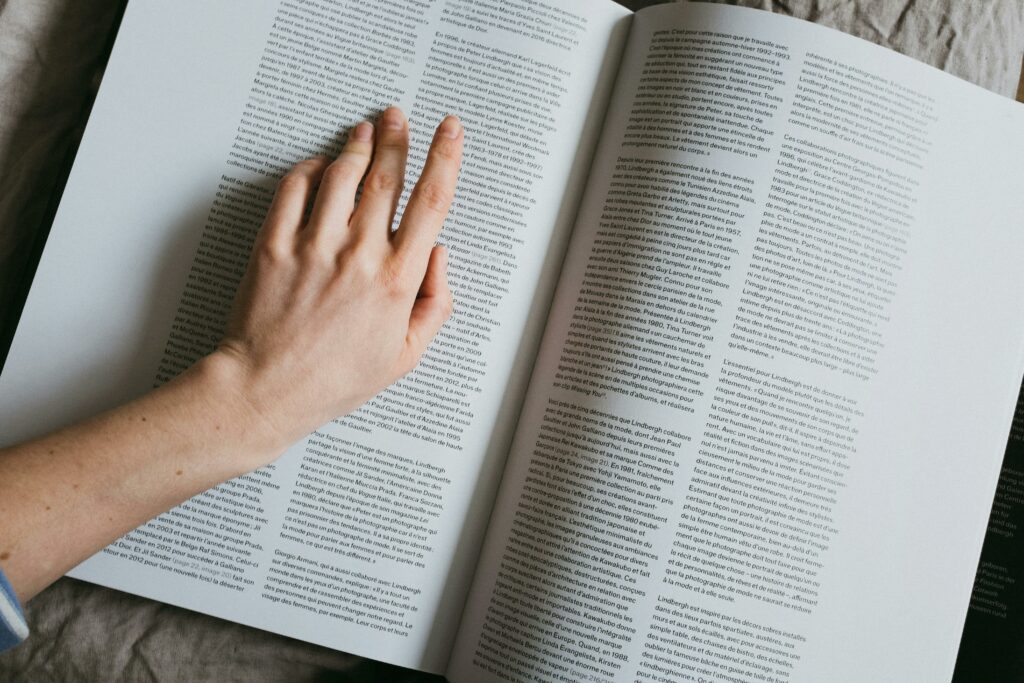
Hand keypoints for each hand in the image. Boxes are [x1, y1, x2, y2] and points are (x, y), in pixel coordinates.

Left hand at [209, 107, 461, 457]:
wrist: (267, 390)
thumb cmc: (336, 378)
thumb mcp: (406, 356)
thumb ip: (435, 304)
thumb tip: (441, 255)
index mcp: (398, 280)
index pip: (432, 201)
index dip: (446, 157)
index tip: (449, 132)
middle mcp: (360, 254)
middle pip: (387, 176)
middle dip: (398, 138)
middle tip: (398, 117)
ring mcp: (314, 246)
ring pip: (342, 175)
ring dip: (357, 144)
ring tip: (364, 129)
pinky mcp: (274, 245)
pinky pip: (295, 189)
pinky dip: (311, 168)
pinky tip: (320, 165)